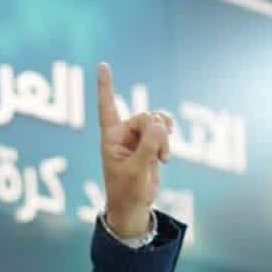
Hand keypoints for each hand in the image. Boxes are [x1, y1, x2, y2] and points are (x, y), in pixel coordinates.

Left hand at [96, 61, 172, 236]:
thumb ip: (149, 147)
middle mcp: (123, 133)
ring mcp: (138, 137)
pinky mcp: (150, 143)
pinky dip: (168, 138)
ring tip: (164, 158)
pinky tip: (167, 154)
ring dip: (165, 137)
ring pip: (157, 121)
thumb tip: (161, 124)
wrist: (133, 207)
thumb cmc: (127, 192)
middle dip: (157, 134)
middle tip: (162, 157)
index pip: (107, 107)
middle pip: (146, 116)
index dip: (106, 86)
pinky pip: (163, 129)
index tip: (103, 64)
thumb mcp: (137, 171)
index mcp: (111, 137)